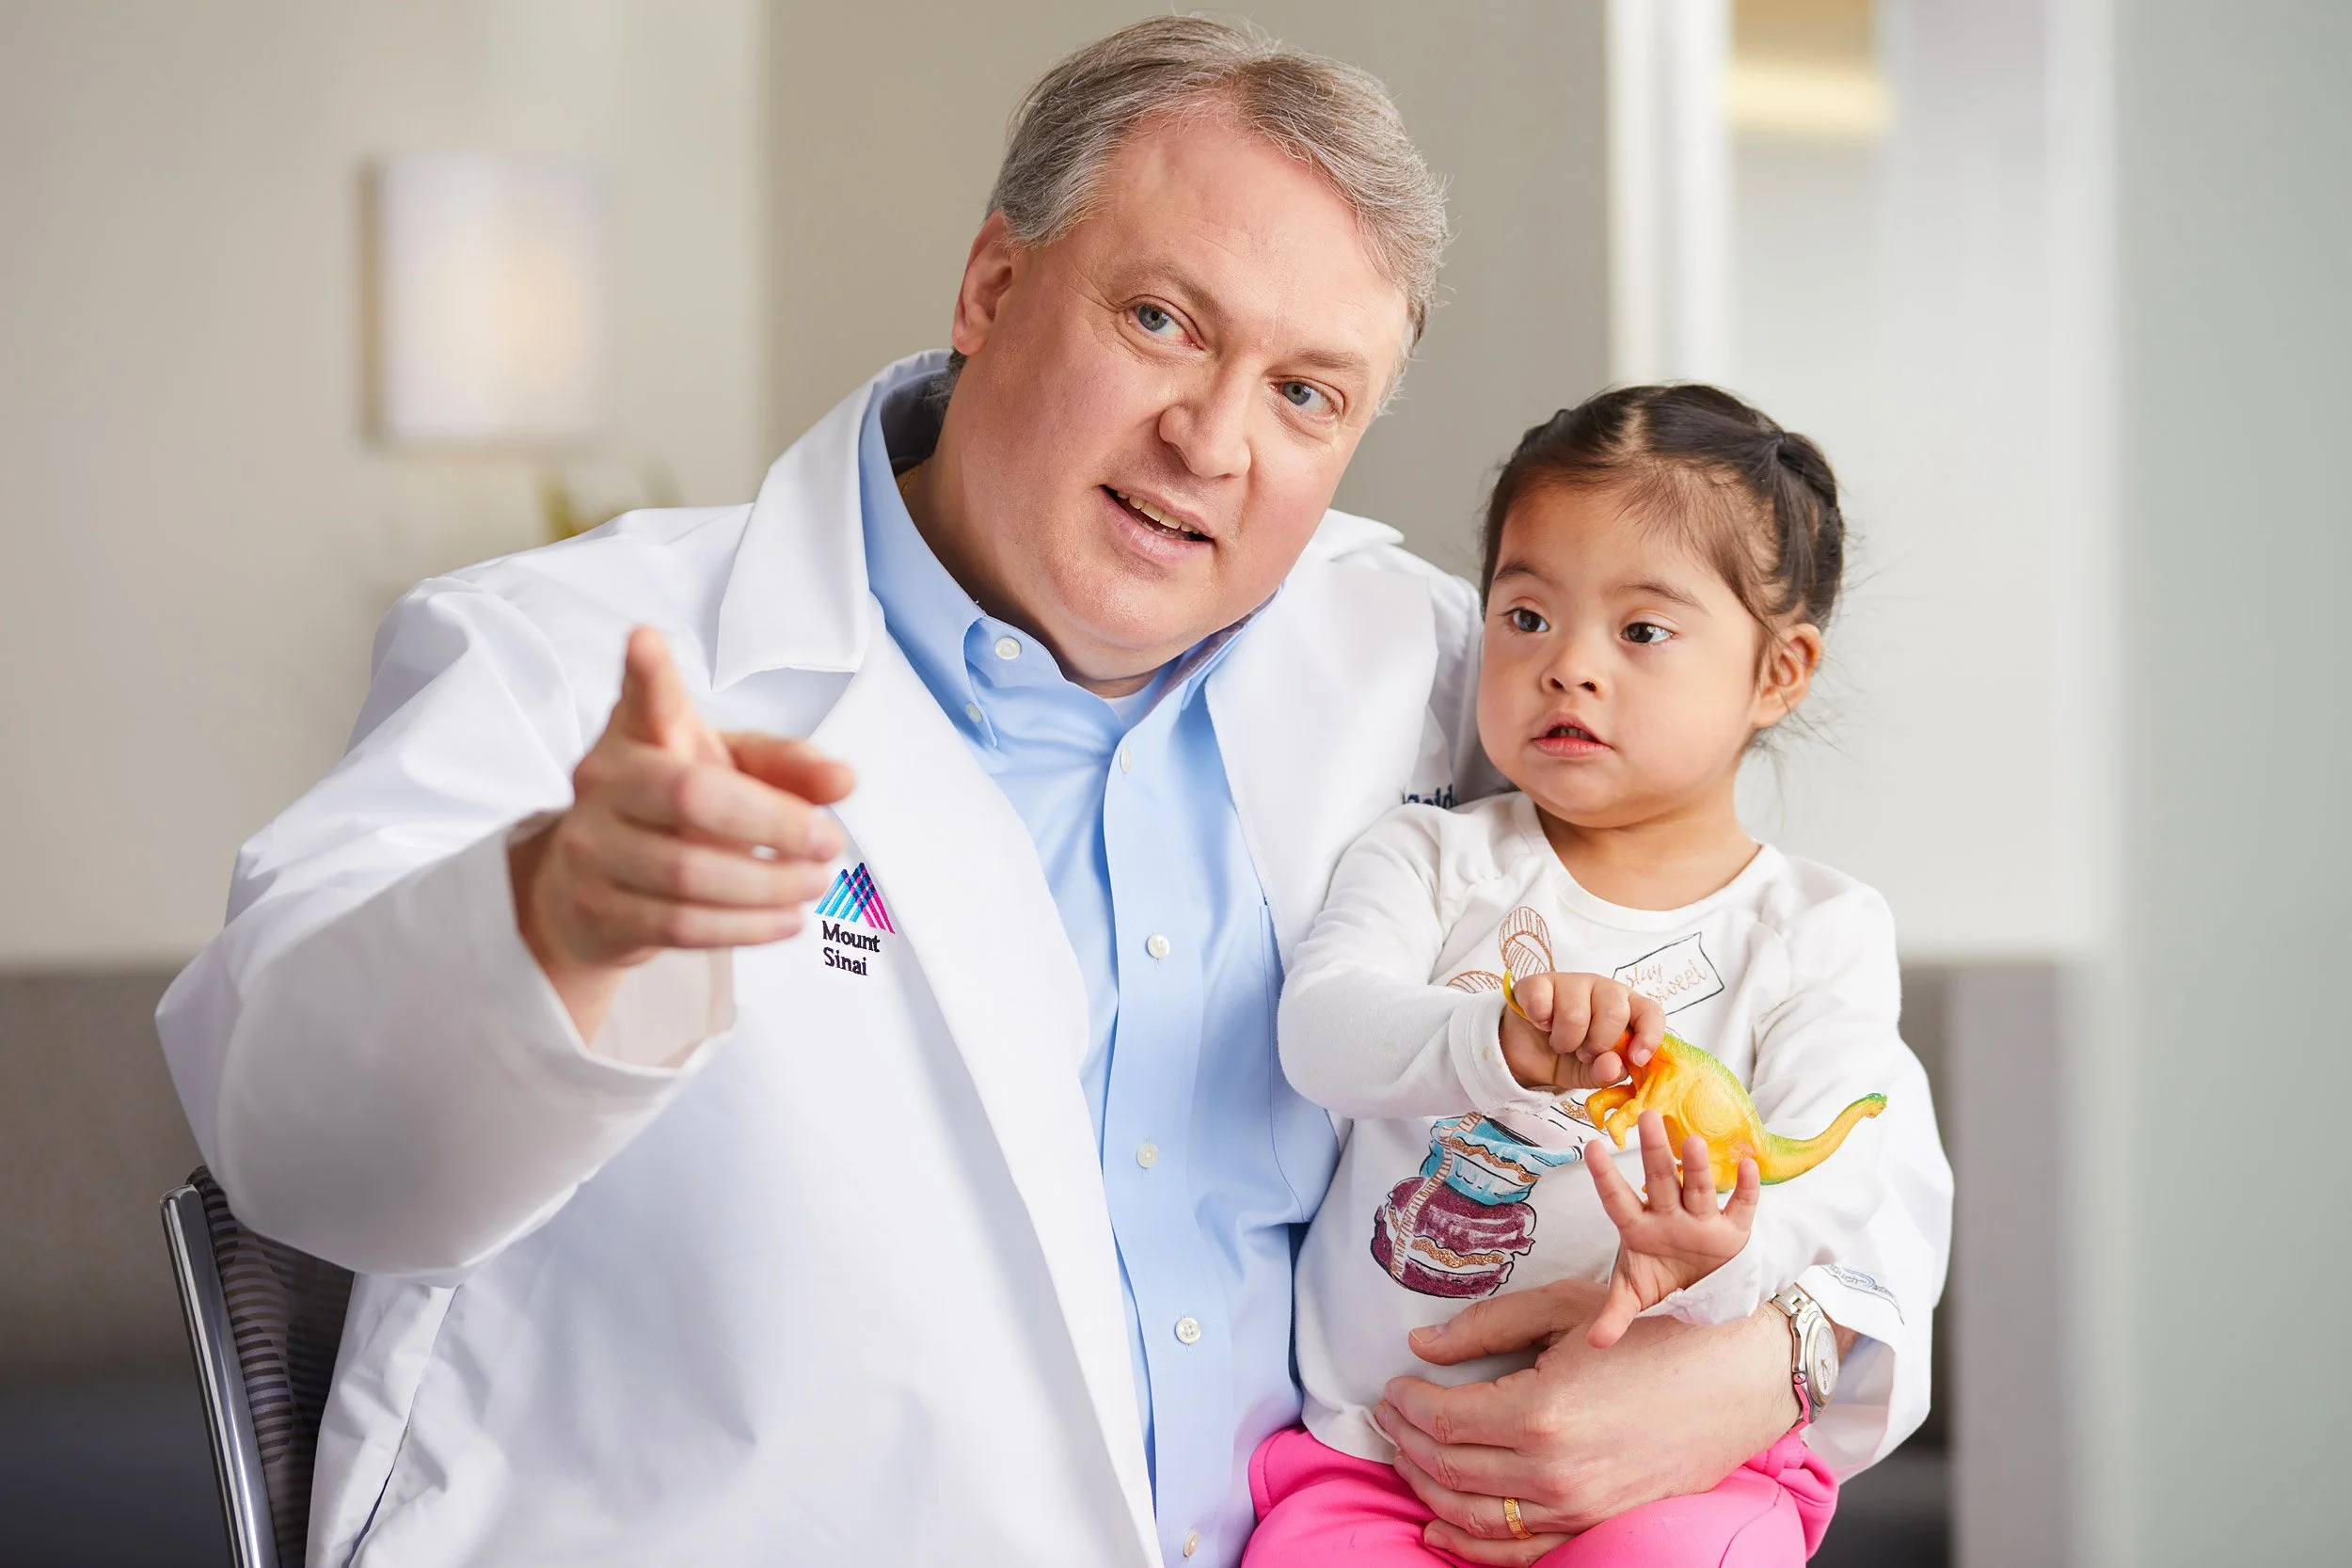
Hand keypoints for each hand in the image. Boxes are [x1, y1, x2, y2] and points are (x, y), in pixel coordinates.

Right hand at [511, 627, 855, 1036]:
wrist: (590, 890)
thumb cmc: (673, 812)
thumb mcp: (732, 771)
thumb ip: (788, 766)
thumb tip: (843, 780)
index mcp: (640, 733)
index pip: (642, 698)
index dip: (645, 672)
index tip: (646, 641)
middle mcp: (606, 783)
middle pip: (692, 798)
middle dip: (775, 825)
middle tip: (828, 841)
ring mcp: (593, 849)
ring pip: (689, 874)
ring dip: (770, 886)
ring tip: (815, 883)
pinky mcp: (599, 911)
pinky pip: (682, 925)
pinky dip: (747, 927)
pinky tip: (786, 919)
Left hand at [1374, 1279, 1796, 1560]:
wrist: (1735, 1380)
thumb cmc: (1654, 1335)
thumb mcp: (1564, 1310)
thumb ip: (1486, 1327)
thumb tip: (1421, 1345)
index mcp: (1540, 1414)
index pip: (1441, 1420)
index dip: (1405, 1404)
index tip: (1392, 1386)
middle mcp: (1552, 1472)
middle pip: (1447, 1467)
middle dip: (1405, 1440)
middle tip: (1388, 1415)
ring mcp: (1574, 1508)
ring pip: (1471, 1516)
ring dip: (1425, 1486)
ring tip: (1404, 1455)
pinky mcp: (1594, 1525)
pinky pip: (1517, 1552)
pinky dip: (1468, 1545)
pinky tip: (1437, 1525)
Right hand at [1498, 972, 1663, 1091]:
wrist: (1526, 1054)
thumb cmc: (1569, 1057)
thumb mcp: (1591, 1073)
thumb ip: (1606, 1072)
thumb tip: (1613, 1067)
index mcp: (1626, 1009)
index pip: (1651, 1012)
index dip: (1649, 1035)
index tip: (1636, 1060)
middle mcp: (1602, 989)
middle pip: (1614, 1011)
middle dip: (1598, 1043)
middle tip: (1583, 1053)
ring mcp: (1571, 982)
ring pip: (1576, 1012)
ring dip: (1565, 1039)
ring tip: (1560, 1043)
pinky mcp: (1538, 983)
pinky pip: (1542, 1001)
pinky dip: (1540, 1021)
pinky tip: (1541, 1024)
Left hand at [1583, 1111, 1758, 1347]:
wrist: (1698, 1282)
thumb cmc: (1658, 1274)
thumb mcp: (1635, 1293)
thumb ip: (1615, 1314)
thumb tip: (1594, 1344)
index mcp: (1639, 1228)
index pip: (1617, 1200)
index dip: (1604, 1176)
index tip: (1590, 1146)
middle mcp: (1669, 1215)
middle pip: (1660, 1180)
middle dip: (1655, 1152)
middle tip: (1648, 1117)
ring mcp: (1700, 1219)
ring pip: (1697, 1188)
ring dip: (1695, 1167)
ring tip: (1691, 1140)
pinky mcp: (1733, 1230)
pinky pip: (1741, 1206)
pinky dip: (1746, 1187)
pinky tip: (1747, 1164)